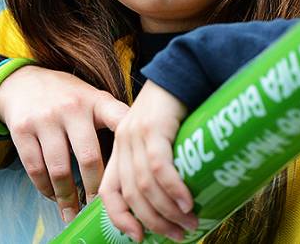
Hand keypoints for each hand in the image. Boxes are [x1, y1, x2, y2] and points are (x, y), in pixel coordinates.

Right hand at [0, 65, 128, 222]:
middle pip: (89, 158)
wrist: (22, 81)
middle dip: (94, 190)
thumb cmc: (67, 98)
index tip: (138, 175)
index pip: (120, 120)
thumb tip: (134, 164)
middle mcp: (71, 108)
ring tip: (74, 213)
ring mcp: (44, 118)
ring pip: (59, 170)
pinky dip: (46, 189)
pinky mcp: (22, 129)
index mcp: (96, 101)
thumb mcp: (92, 99)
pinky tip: (54, 196)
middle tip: (100, 211)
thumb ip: (112, 122)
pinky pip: (35, 169)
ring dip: (67, 198)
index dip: (130, 144)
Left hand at [99, 80, 197, 241]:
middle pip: (130, 194)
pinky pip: (158, 166)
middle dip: (153, 221)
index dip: (120, 219)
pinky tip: (187, 203)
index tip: (139, 238)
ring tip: (189, 223)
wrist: (184, 72)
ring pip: (144, 185)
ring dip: (168, 210)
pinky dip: (172, 189)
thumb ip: (159, 169)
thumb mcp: (161, 143)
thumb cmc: (178, 113)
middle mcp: (122, 144)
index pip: (110, 192)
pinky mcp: (153, 127)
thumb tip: (176, 208)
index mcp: (120, 151)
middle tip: (177, 236)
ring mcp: (135, 135)